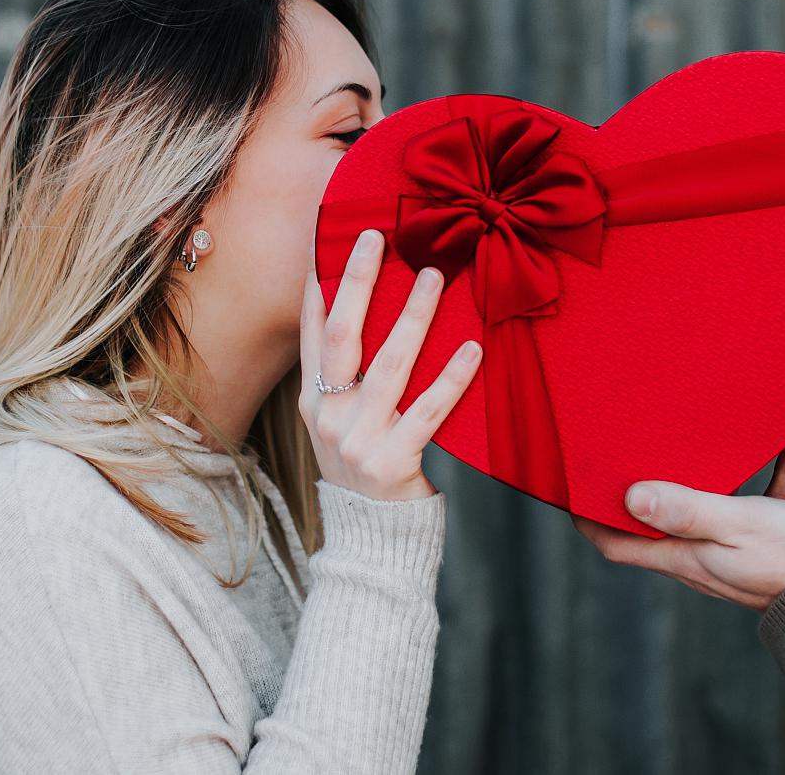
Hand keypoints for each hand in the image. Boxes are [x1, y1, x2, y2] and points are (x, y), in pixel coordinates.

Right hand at [298, 229, 482, 500]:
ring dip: (414, 315)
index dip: (321, 284)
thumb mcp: (338, 426)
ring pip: (390, 364)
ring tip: (434, 276)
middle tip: (376, 238)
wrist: (372, 544)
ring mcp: (358, 440)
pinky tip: (473, 348)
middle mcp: (328, 415)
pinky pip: (428, 411)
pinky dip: (452, 378)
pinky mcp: (393, 462)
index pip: (312, 331)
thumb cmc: (364, 473)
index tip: (334, 240)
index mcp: (311, 401)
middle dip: (358, 281)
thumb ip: (344, 381)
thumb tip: (364, 317)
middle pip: (343, 335)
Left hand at [572, 434, 784, 609]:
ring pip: (708, 505)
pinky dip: (769, 469)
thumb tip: (629, 496)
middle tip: (625, 445)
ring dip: (702, 473)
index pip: (617, 545)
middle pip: (655, 522)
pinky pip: (763, 497)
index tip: (570, 490)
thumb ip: (687, 510)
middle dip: (638, 489)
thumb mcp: (735, 525)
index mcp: (686, 556)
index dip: (588, 522)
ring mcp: (736, 549)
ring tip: (696, 431)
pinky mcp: (773, 539)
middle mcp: (702, 555)